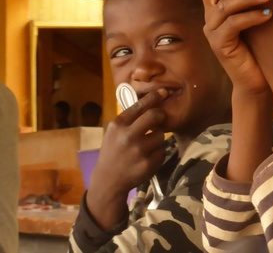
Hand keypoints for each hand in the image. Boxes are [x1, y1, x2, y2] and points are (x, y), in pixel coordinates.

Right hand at [86, 89, 167, 229]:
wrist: (108, 180)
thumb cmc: (113, 151)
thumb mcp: (113, 132)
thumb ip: (129, 118)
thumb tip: (149, 99)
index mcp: (118, 125)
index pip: (140, 105)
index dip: (154, 97)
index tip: (163, 92)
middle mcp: (128, 136)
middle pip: (155, 115)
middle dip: (160, 115)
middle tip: (159, 119)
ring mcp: (139, 151)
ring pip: (160, 135)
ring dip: (157, 139)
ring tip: (147, 146)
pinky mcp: (149, 164)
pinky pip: (162, 151)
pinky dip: (157, 153)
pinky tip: (146, 158)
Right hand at [201, 0, 272, 95]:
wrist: (263, 79)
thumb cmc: (268, 44)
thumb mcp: (266, 12)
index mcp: (222, 2)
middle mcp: (213, 13)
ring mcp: (213, 29)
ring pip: (223, 3)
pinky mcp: (219, 45)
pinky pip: (231, 25)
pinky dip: (250, 17)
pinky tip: (268, 15)